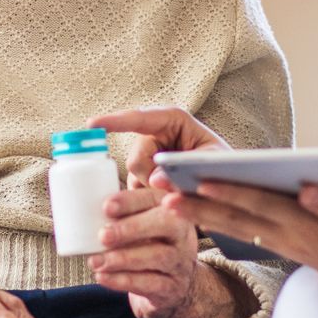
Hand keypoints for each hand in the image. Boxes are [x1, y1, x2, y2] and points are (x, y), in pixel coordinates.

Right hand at [88, 105, 230, 189]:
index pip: (140, 118)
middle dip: (152, 180)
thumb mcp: (212, 162)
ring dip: (153, 192)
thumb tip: (154, 180)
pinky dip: (150, 199)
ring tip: (179, 191)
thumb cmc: (222, 164)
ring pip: (134, 179)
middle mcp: (154, 134)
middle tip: (177, 189)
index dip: (115, 121)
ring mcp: (145, 155)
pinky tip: (166, 197)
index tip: (92, 124)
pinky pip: (134, 190)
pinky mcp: (141, 174)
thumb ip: (185, 167)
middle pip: (136, 160)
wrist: (224, 183)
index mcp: (172, 120)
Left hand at [90, 187, 252, 317]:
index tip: (107, 206)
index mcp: (173, 208)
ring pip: (157, 256)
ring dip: (123, 258)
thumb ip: (136, 191)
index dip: (132, 200)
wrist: (176, 284)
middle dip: (132, 228)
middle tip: (102, 235)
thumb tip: (124, 159)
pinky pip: (150, 283)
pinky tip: (103, 277)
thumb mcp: (148, 214)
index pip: (156, 198)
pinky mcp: (172, 287)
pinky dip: (123, 281)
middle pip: (166, 224)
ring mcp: (180, 261)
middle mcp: (183, 232)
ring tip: (96, 260)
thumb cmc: (153, 241)